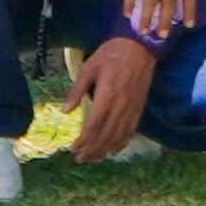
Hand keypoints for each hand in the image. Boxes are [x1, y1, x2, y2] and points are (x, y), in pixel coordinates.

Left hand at [70, 33, 159, 159]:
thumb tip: (65, 111)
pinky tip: (113, 151)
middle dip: (91, 150)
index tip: (73, 149)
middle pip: (105, 135)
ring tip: (92, 159)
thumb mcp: (89, 67)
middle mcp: (121, 106)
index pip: (93, 126)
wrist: (140, 46)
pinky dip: (121, 143)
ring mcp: (132, 108)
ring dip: (104, 150)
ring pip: (118, 136)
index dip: (83, 141)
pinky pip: (130, 131)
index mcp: (107, 95)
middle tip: (79, 159)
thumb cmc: (111, 54)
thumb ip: (77, 90)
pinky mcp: (139, 108)